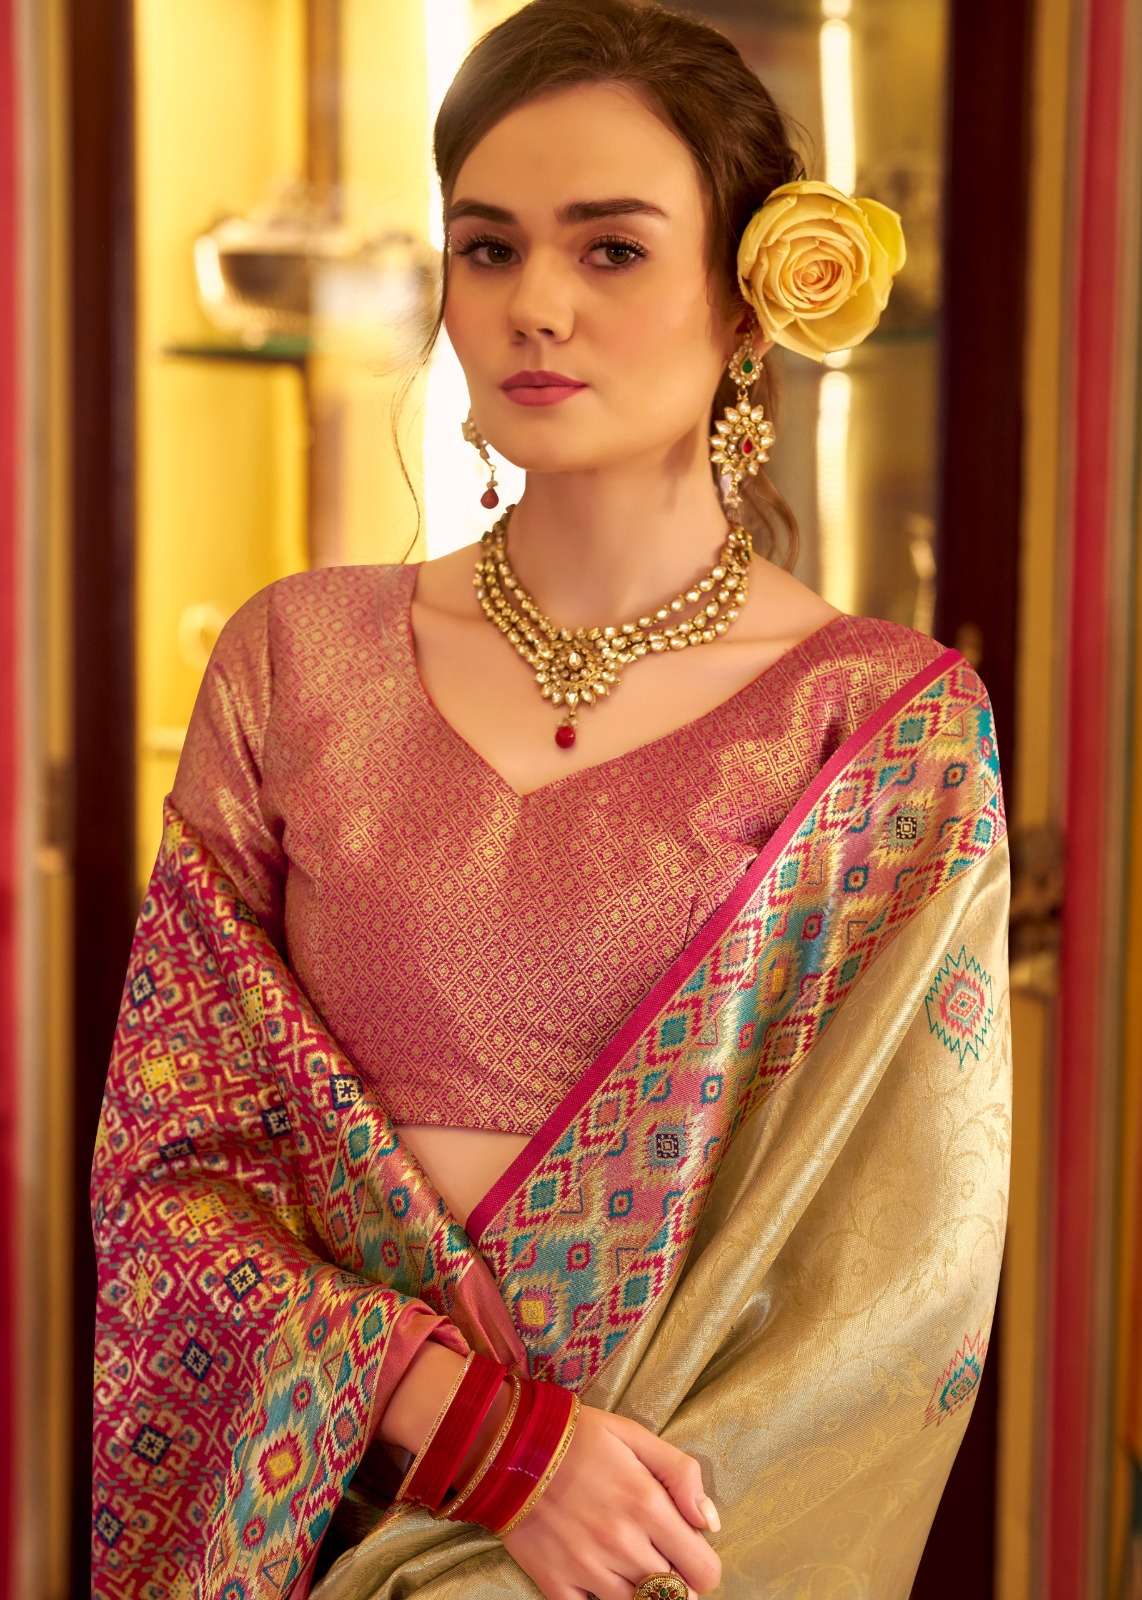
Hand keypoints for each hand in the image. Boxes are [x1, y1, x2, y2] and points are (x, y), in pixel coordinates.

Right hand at [498, 1401, 721, 1599]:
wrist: (509, 1444)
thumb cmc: (578, 1437)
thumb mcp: (635, 1436)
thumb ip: (681, 1473)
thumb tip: (710, 1522)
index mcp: (648, 1506)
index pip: (703, 1570)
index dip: (704, 1567)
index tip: (691, 1555)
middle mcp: (623, 1545)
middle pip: (675, 1597)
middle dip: (678, 1584)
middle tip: (664, 1563)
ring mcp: (588, 1569)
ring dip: (644, 1598)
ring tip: (635, 1574)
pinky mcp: (556, 1583)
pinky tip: (602, 1586)